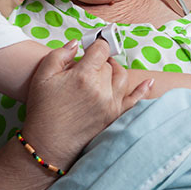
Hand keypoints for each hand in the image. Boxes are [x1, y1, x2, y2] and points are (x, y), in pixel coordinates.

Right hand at [21, 39, 151, 166]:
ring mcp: (111, 104)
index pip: (101, 49)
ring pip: (122, 77)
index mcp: (83, 76)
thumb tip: (76, 43)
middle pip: (109, 64)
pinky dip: (142, 90)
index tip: (90, 47)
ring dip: (114, 72)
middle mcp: (101, 89)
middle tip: (85, 68)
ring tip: (103, 72)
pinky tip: (148, 82)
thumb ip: (60, 54)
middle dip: (98, 63)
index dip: (95, 45)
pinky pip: (135, 101)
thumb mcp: (42, 76)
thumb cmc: (43, 111)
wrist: (47, 146)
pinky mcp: (115, 117)